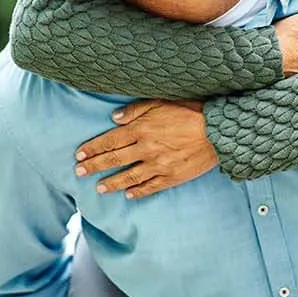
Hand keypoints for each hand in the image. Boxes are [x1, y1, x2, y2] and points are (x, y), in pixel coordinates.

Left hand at [72, 99, 217, 199]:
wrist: (219, 131)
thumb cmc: (190, 111)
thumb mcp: (160, 102)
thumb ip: (136, 110)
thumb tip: (115, 118)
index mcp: (141, 129)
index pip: (110, 140)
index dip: (93, 148)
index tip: (79, 154)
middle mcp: (146, 149)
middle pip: (114, 159)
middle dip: (94, 166)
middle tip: (78, 172)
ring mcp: (159, 165)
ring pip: (129, 177)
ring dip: (111, 183)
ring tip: (98, 188)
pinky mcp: (172, 176)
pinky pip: (151, 186)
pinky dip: (138, 192)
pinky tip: (128, 195)